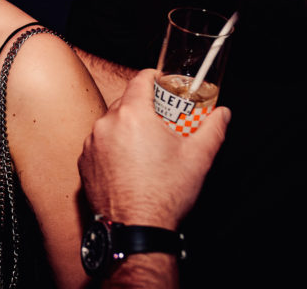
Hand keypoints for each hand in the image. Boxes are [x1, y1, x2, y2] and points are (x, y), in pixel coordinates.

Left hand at [77, 69, 229, 229]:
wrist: (136, 229)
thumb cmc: (165, 193)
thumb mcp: (198, 158)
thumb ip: (212, 129)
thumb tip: (223, 114)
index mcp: (133, 115)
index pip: (140, 79)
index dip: (154, 78)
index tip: (163, 83)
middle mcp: (106, 124)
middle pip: (126, 101)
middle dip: (144, 106)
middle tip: (163, 119)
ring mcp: (91, 144)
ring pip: (111, 123)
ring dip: (127, 128)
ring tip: (147, 146)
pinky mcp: (84, 162)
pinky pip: (99, 144)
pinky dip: (113, 147)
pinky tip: (130, 163)